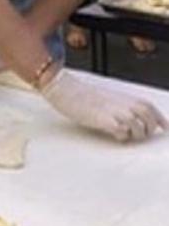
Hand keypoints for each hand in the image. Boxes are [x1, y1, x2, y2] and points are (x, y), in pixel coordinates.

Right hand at [42, 68, 167, 141]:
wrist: (65, 89)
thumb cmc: (83, 95)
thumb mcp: (107, 99)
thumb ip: (122, 108)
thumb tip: (133, 121)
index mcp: (124, 97)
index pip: (150, 108)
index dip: (160, 119)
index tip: (166, 128)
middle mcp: (123, 103)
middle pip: (147, 117)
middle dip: (148, 128)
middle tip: (140, 134)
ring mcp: (114, 111)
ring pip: (137, 126)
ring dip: (135, 134)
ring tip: (124, 135)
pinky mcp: (104, 120)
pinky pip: (121, 131)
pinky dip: (121, 136)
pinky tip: (114, 134)